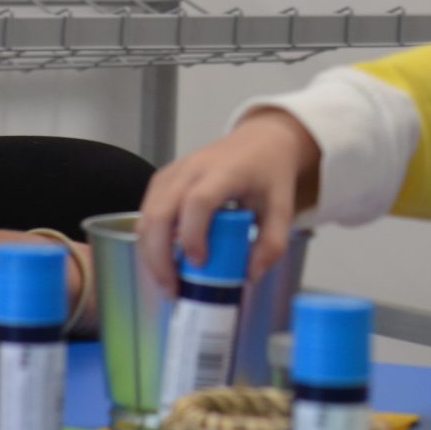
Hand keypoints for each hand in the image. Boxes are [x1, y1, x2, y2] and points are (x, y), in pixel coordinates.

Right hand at [137, 109, 316, 294]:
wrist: (261, 140)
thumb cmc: (270, 174)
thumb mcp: (283, 207)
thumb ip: (272, 243)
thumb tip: (249, 276)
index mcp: (225, 171)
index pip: (198, 201)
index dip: (193, 235)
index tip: (199, 264)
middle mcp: (193, 168)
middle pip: (160, 212)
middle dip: (159, 256)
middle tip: (172, 289)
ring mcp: (174, 171)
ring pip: (147, 214)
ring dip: (150, 252)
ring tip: (166, 282)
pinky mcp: (163, 178)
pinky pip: (147, 211)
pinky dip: (149, 239)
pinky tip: (164, 260)